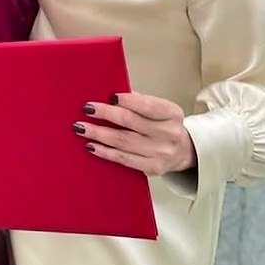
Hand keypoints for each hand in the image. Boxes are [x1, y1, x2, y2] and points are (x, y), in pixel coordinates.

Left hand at [76, 93, 195, 175]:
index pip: (148, 105)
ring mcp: (161, 152)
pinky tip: (91, 145)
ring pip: (124, 141)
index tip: (110, 96)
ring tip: (81, 127)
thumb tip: (110, 96)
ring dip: (99, 133)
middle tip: (87, 109)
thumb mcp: (159, 109)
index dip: (128, 100)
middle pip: (131, 122)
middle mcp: (168, 133)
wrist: (182, 152)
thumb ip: (138, 101)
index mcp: (172, 113)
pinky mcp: (152, 167)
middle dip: (106, 114)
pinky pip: (123, 159)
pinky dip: (105, 152)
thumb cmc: (163, 125)